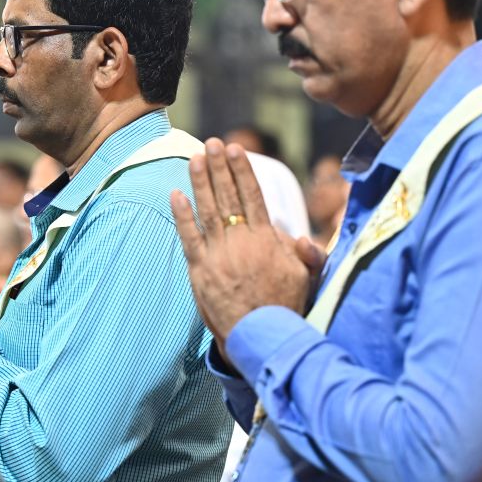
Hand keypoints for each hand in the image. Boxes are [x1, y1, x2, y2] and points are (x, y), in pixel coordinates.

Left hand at [170, 140, 311, 352]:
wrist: (263, 338)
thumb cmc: (286, 308)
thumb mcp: (305, 278)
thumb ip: (306, 254)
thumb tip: (303, 237)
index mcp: (266, 240)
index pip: (252, 196)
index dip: (243, 170)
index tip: (236, 150)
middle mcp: (241, 241)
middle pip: (228, 196)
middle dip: (219, 167)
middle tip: (212, 142)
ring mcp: (219, 255)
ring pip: (208, 210)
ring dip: (201, 182)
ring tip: (195, 158)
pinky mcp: (200, 271)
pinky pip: (188, 237)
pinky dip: (182, 215)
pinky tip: (176, 194)